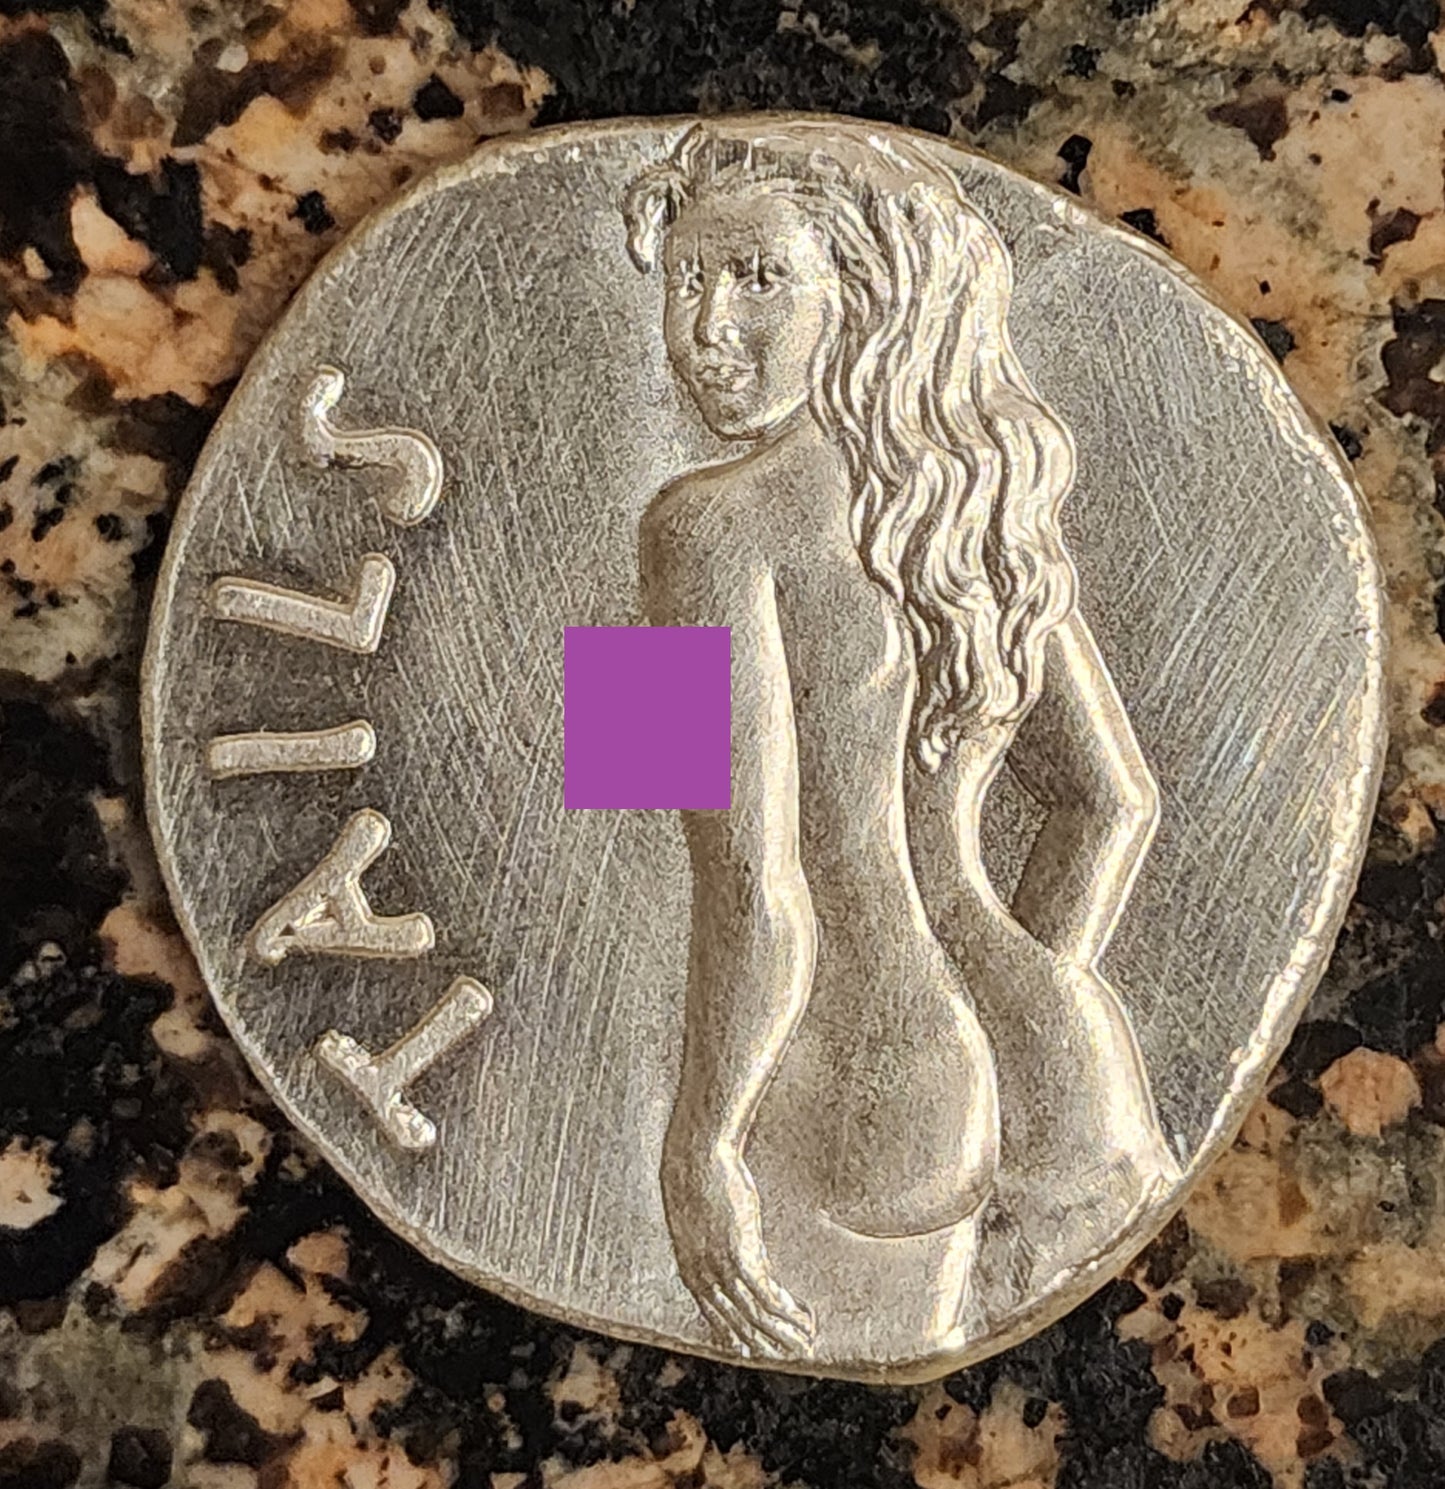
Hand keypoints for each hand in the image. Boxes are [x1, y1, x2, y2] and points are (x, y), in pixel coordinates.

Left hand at [661, 1130, 814, 1358]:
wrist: (694, 1158)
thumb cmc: (695, 1179)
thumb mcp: (699, 1218)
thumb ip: (709, 1240)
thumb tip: (726, 1241)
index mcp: (692, 1274)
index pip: (719, 1321)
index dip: (744, 1338)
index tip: (763, 1348)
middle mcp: (705, 1281)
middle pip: (740, 1327)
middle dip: (768, 1344)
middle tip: (794, 1353)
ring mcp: (722, 1271)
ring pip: (758, 1318)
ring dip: (785, 1334)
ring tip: (807, 1343)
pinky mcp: (742, 1258)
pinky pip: (769, 1298)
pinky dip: (789, 1313)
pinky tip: (806, 1319)